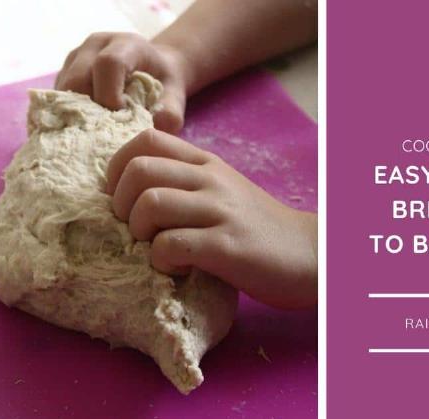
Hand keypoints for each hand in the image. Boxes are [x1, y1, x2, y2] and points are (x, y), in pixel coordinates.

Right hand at [56, 33, 189, 133]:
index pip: (108, 64)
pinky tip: (84, 127)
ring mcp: (75, 58)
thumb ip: (169, 114)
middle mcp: (95, 46)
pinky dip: (67, 116)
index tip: (121, 115)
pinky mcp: (63, 73)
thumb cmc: (163, 85)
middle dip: (89, 110)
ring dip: (76, 115)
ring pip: (62, 91)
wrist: (153, 71)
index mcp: (125, 44)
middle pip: (77, 79)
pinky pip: (56, 98)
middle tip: (106, 129)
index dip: (110, 95)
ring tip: (96, 129)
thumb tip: (147, 132)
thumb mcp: (176, 97)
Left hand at [106, 129, 316, 309]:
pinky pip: (170, 245)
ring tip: (158, 249)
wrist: (310, 254)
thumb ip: (185, 183)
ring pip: (149, 204)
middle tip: (136, 230)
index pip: (146, 140)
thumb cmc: (257, 228)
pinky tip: (179, 268)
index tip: (123, 200)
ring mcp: (220, 211)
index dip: (118, 169)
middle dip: (121, 204)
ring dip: (139, 234)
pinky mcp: (226, 247)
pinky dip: (162, 261)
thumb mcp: (222, 191)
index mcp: (207, 162)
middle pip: (138, 170)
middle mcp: (211, 179)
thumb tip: (129, 192)